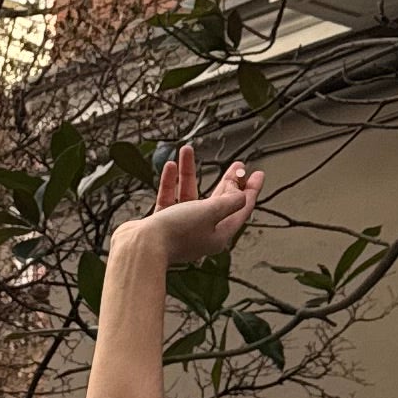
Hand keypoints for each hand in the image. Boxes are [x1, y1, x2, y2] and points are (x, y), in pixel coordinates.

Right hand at [114, 148, 262, 273]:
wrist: (140, 247)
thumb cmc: (176, 232)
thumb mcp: (210, 212)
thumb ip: (229, 201)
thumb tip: (242, 195)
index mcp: (219, 234)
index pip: (240, 209)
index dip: (250, 190)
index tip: (257, 174)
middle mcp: (202, 232)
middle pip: (219, 202)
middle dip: (227, 181)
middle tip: (237, 166)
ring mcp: (182, 228)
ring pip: (191, 195)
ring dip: (189, 173)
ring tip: (187, 151)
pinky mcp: (162, 224)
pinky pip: (170, 199)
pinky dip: (171, 183)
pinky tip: (170, 167)